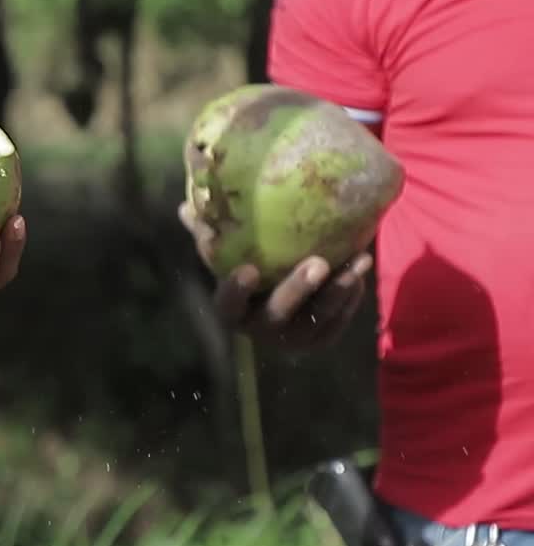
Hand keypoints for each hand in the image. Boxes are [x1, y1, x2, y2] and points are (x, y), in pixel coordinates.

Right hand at [178, 201, 370, 348]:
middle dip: (299, 290)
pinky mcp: (320, 338)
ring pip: (317, 319)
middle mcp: (260, 330)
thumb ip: (207, 232)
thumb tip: (185, 206)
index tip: (249, 269)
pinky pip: (339, 320)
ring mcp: (292, 338)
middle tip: (317, 262)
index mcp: (233, 310)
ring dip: (338, 290)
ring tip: (358, 260)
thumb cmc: (247, 265)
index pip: (228, 305)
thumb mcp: (226, 252)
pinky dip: (351, 297)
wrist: (278, 299)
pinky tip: (360, 268)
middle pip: (278, 315)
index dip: (237, 291)